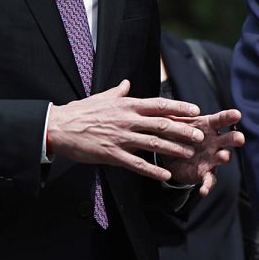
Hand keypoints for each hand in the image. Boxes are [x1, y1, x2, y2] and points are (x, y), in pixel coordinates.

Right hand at [47, 80, 207, 182]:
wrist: (58, 127)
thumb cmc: (80, 112)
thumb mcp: (101, 98)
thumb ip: (118, 92)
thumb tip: (127, 84)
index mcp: (126, 105)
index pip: (159, 104)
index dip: (179, 107)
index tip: (195, 110)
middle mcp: (127, 120)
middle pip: (161, 124)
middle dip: (183, 130)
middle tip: (200, 135)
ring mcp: (121, 138)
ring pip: (153, 143)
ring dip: (173, 149)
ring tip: (190, 154)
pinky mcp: (112, 154)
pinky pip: (136, 164)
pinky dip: (152, 170)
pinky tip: (165, 175)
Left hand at [164, 109, 244, 196]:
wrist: (169, 155)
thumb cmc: (176, 133)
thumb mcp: (173, 123)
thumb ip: (173, 116)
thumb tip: (167, 106)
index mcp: (208, 126)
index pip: (221, 119)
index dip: (229, 116)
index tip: (236, 114)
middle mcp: (215, 142)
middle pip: (229, 138)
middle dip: (235, 138)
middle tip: (239, 138)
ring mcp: (212, 158)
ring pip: (224, 157)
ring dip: (224, 157)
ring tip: (222, 157)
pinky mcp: (206, 173)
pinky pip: (209, 180)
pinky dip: (208, 186)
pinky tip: (203, 191)